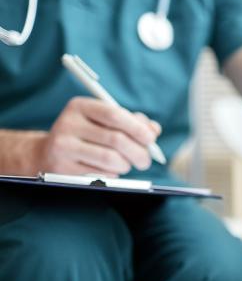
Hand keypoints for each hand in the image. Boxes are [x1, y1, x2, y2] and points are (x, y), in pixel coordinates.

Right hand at [35, 97, 160, 175]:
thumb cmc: (87, 135)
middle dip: (139, 152)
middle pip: (116, 139)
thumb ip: (131, 122)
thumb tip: (153, 130)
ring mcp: (63, 147)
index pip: (114, 115)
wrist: (48, 153)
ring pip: (110, 159)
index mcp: (80, 106)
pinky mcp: (62, 168)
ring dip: (126, 165)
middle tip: (145, 160)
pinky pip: (100, 174)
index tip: (151, 139)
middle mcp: (68, 123)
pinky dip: (113, 174)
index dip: (137, 128)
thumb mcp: (104, 121)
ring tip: (126, 164)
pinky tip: (109, 170)